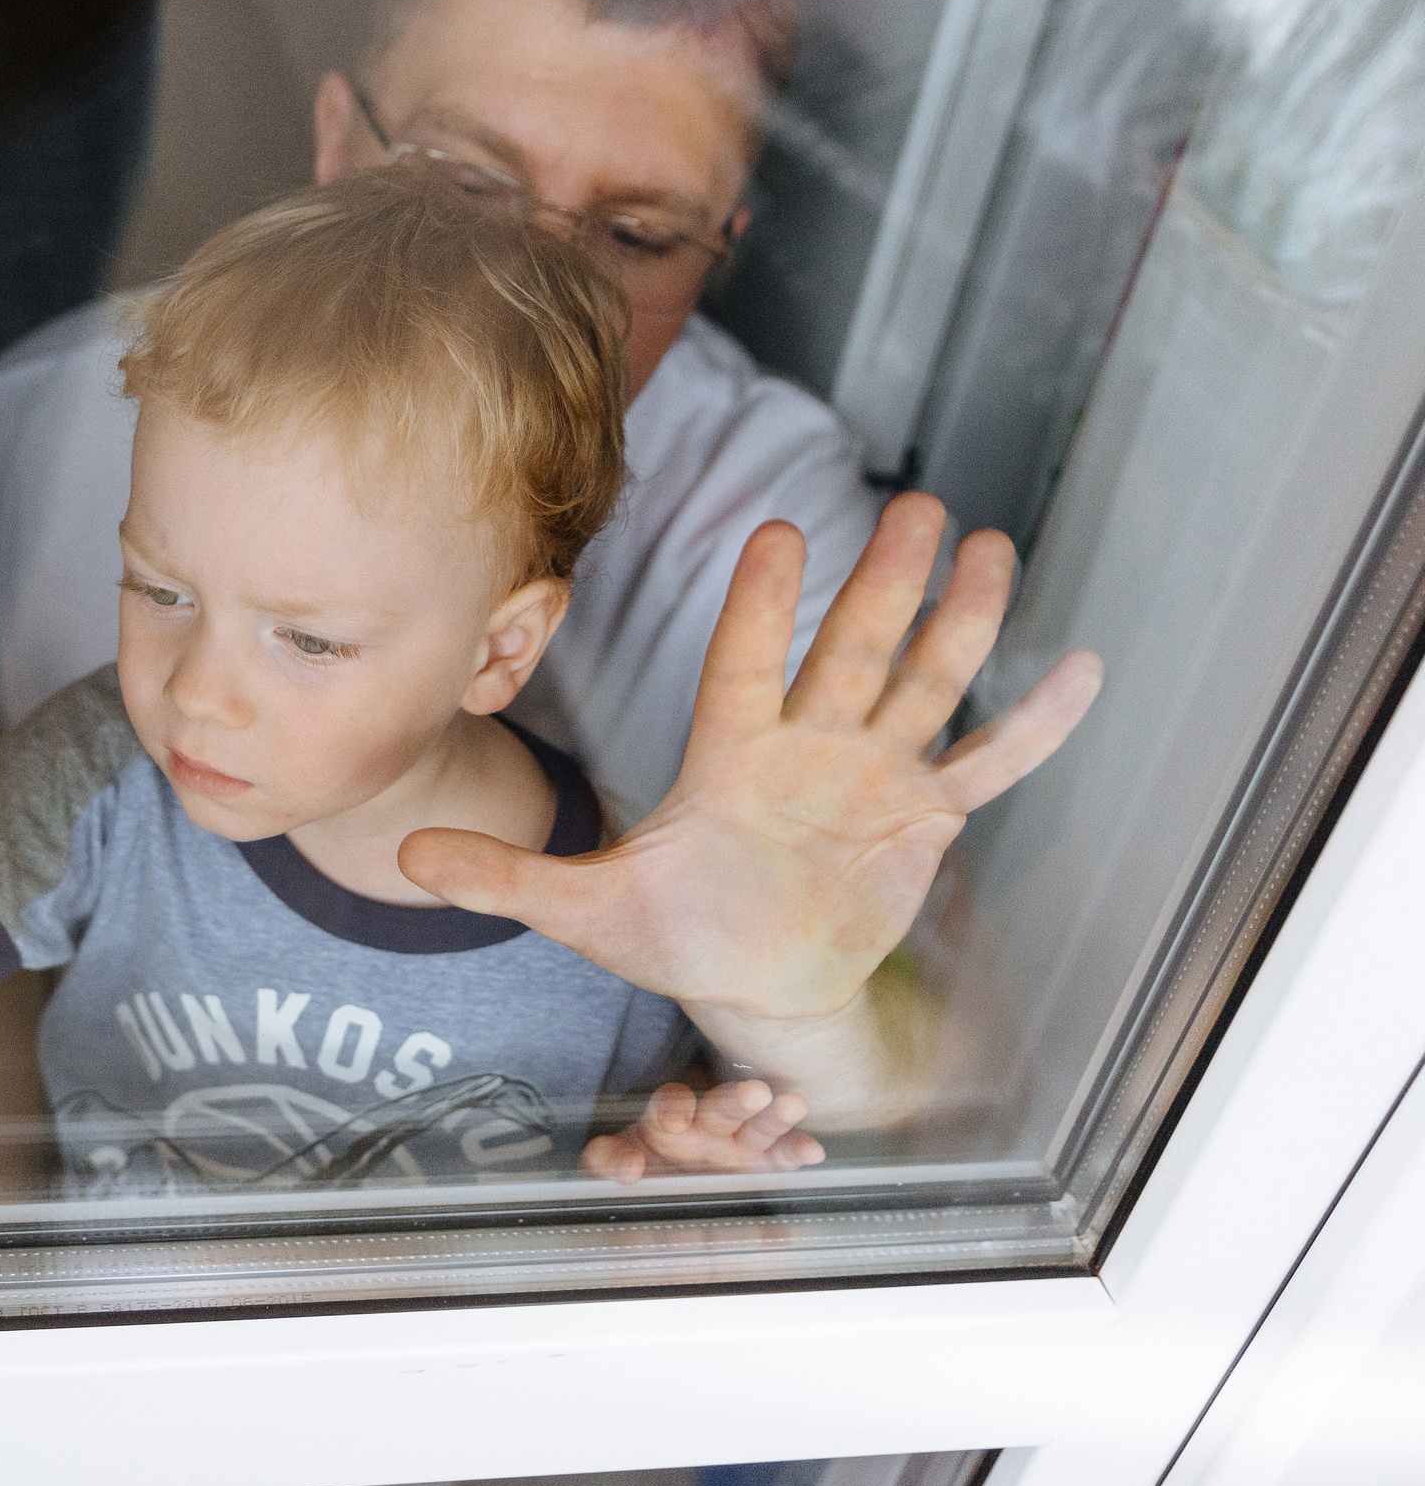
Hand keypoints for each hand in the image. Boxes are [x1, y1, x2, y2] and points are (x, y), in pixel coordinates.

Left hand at [402, 491, 1103, 1021]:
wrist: (747, 982)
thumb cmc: (673, 934)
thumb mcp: (586, 912)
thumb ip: (507, 877)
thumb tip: (406, 859)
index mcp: (730, 755)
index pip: (747, 664)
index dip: (766, 605)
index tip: (779, 532)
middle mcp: (807, 747)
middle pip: (853, 651)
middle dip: (886, 585)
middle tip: (919, 503)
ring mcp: (871, 776)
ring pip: (924, 685)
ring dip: (960, 622)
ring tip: (992, 545)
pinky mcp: (921, 820)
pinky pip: (987, 767)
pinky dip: (1033, 728)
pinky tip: (1080, 670)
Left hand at [581, 1081, 823, 1184]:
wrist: (664, 1180)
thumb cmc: (640, 1158)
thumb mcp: (613, 1159)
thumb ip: (608, 1158)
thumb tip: (628, 1168)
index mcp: (668, 1118)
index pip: (672, 1102)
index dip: (674, 1107)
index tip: (676, 1122)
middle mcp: (706, 1124)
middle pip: (721, 1106)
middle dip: (736, 1100)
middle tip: (756, 1093)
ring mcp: (737, 1141)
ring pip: (757, 1124)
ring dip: (774, 1117)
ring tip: (794, 1104)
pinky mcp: (761, 1161)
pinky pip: (780, 1153)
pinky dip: (795, 1149)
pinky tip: (813, 1151)